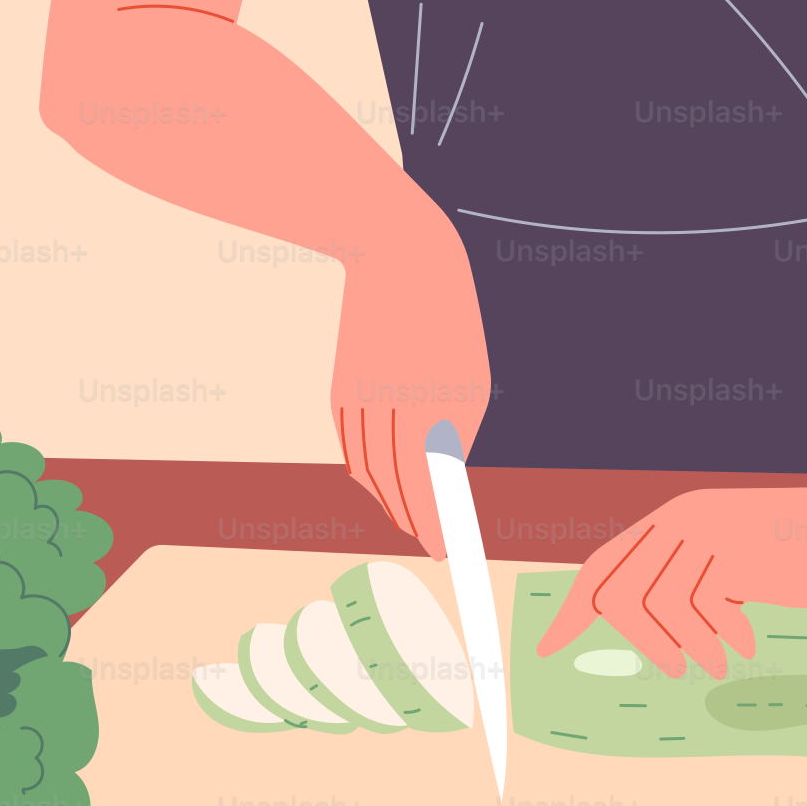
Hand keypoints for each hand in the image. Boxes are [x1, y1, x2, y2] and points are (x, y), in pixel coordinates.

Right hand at [328, 206, 489, 560]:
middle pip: (391, 484)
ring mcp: (354, 401)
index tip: (448, 553)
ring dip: (388, 500)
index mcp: (423, 399)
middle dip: (413, 519)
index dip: (433, 525)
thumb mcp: (468, 373)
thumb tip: (441, 478)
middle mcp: (382, 407)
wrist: (393, 253)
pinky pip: (350, 445)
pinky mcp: (338, 392)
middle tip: (434, 542)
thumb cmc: (445, 313)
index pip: (424, 484)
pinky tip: (384, 483)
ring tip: (413, 520)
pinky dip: (367, 472)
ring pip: (364, 470)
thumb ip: (453, 430)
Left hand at [535, 480, 806, 677]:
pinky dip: (713, 638)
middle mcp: (686, 516)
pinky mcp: (736, 552)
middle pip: (612, 584)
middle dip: (619, 634)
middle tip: (665, 670)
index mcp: (686, 516)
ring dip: (676, 645)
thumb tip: (664, 630)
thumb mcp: (757, 565)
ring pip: (647, 604)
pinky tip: (745, 644)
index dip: (576, 606)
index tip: (549, 646)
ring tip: (709, 664)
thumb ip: (711, 584)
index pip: (608, 561)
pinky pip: (693, 611)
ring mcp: (709, 531)